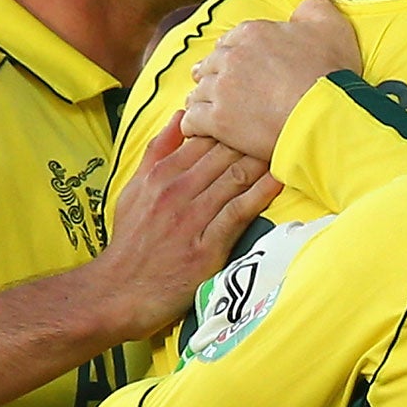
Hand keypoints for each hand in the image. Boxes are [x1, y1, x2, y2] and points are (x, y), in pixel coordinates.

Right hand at [94, 117, 278, 337]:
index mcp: (160, 175)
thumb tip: (181, 114)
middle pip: (224, 153)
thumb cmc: (132, 240)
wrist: (120, 291)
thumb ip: (157, 151)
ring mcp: (192, 218)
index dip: (231, 126)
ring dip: (262, 161)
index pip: (203, 138)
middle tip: (279, 129)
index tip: (253, 120)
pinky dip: (261, 194)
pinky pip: (240, 212)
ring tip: (286, 147)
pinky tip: (280, 181)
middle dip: (252, 139)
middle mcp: (176, 191)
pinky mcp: (207, 246)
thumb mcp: (134, 188)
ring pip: (236, 177)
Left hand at [183, 0, 362, 159]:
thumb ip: (313, 9)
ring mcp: (221, 88)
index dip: (234, 54)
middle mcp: (231, 57)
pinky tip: (202, 130)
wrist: (324, 115)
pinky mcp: (216, 120)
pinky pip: (192, 119)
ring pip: (197, 92)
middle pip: (210, 64)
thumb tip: (303, 8)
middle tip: (223, 89)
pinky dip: (195, 125)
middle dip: (214, 75)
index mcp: (252, 33)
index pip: (230, 40)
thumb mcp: (331, 26)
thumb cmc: (331, 73)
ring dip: (204, 100)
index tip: (240, 66)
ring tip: (212, 112)